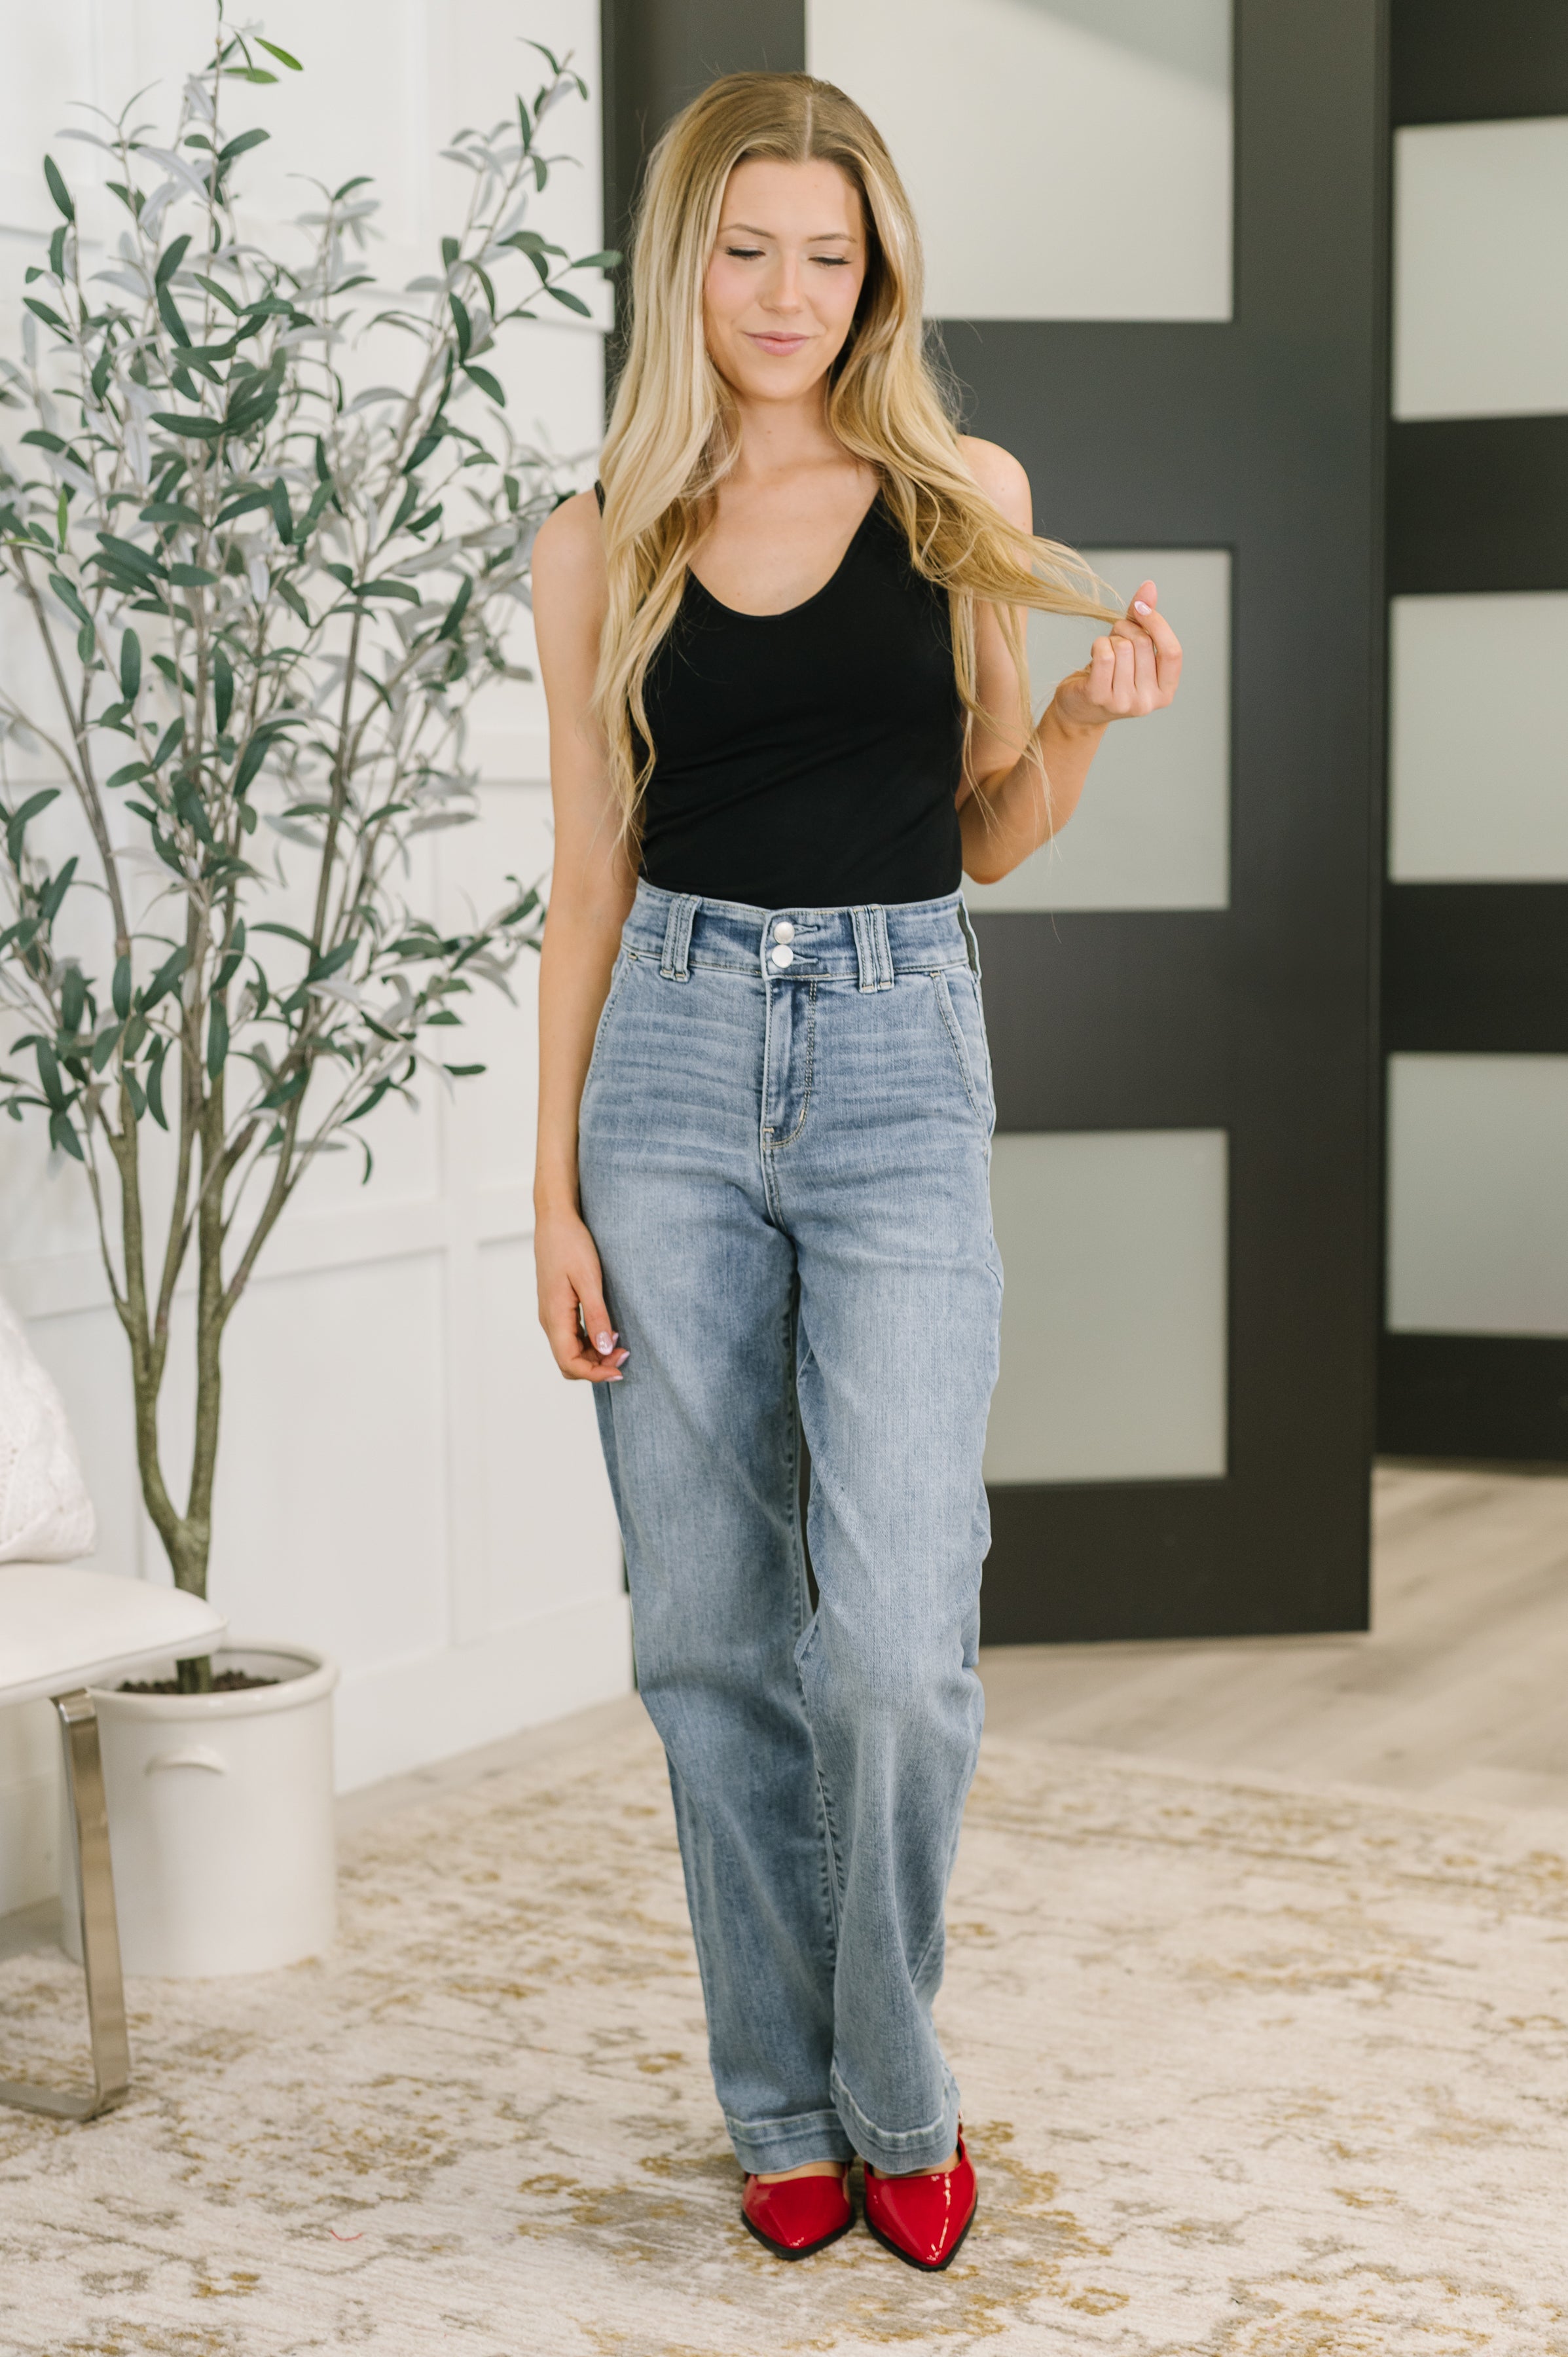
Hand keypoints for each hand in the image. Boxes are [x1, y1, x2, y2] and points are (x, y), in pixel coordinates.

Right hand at [535, 1206, 628, 1382]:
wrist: (555, 1221)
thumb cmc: (570, 1245)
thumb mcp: (589, 1279)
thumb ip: (596, 1316)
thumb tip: (605, 1349)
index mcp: (554, 1317)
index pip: (570, 1362)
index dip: (595, 1373)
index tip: (620, 1370)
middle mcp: (549, 1321)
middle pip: (569, 1362)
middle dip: (596, 1367)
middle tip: (625, 1354)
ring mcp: (552, 1315)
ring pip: (571, 1351)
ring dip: (595, 1355)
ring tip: (621, 1343)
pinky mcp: (558, 1308)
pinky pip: (572, 1336)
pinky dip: (590, 1342)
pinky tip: (609, 1331)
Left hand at [1050, 579, 1181, 730]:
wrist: (1079, 708)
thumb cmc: (1110, 675)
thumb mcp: (1132, 647)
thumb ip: (1144, 618)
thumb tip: (1149, 586)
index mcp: (1165, 691)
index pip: (1172, 652)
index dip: (1157, 624)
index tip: (1140, 607)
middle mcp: (1148, 702)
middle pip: (1144, 644)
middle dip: (1127, 630)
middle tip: (1115, 637)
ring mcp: (1124, 702)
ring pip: (1123, 648)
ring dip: (1110, 640)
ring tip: (1105, 651)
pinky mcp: (1100, 697)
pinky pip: (1104, 654)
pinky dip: (1098, 645)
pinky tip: (1094, 653)